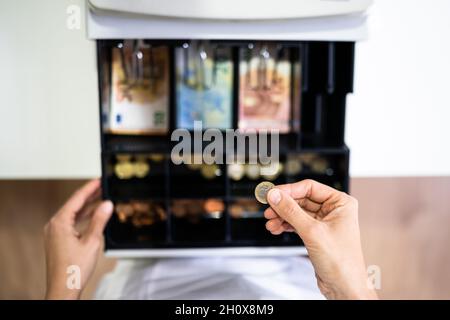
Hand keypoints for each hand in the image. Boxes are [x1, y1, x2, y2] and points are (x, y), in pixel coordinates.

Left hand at [44, 179, 112, 299]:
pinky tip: (93, 217)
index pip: (77, 199)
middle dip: (89, 196)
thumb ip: (99, 220)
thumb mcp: (92, 241)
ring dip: (87, 208)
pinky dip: (82, 219)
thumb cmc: (74, 269)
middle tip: (102, 187)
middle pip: (74, 205)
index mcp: (60, 223)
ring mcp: (54, 233)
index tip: (98, 180)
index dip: (89, 188)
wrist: (64, 288)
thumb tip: (107, 204)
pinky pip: (71, 224)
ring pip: (73, 214)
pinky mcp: (57, 240)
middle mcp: (54, 226)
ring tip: (101, 199)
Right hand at [264, 179, 377, 299]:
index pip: (309, 187)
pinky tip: (276, 228)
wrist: (344, 288)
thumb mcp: (312, 232)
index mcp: (341, 203)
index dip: (289, 190)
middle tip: (268, 209)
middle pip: (301, 199)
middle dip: (283, 205)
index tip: (272, 194)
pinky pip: (297, 223)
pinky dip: (286, 225)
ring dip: (282, 216)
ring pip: (297, 212)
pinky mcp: (317, 234)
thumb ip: (291, 211)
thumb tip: (275, 195)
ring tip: (270, 223)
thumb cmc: (341, 262)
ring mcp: (325, 222)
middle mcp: (334, 210)